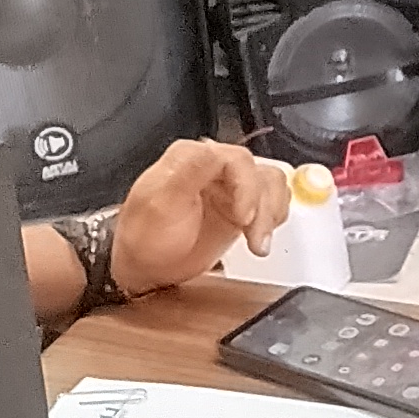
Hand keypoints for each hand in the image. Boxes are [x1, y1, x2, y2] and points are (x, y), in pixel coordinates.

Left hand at [111, 140, 290, 298]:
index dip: (247, 187)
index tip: (243, 218)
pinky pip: (273, 201)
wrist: (145, 267)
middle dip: (262, 207)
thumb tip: (216, 150)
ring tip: (257, 241)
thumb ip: (190, 171)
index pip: (237, 159)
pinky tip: (258, 237)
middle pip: (259, 173)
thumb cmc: (145, 238)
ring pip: (271, 185)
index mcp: (193, 157)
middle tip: (253, 236)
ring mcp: (230, 187)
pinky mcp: (241, 206)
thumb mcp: (160, 202)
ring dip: (271, 214)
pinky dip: (273, 219)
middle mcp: (214, 167)